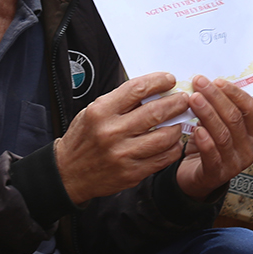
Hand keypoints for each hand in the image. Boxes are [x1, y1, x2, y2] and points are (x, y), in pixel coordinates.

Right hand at [54, 72, 187, 204]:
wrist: (68, 173)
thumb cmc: (84, 138)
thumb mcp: (94, 111)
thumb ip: (121, 101)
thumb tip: (153, 88)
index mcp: (101, 111)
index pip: (137, 89)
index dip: (158, 81)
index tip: (170, 79)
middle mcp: (112, 132)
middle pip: (155, 112)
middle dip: (176, 103)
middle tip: (184, 99)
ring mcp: (122, 154)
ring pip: (164, 137)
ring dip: (178, 127)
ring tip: (180, 121)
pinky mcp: (131, 173)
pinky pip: (163, 158)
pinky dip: (174, 148)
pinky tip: (174, 142)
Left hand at [177, 76, 252, 200]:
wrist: (195, 177)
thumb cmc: (207, 147)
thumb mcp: (217, 126)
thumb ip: (219, 109)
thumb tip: (210, 84)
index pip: (250, 109)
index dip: (234, 93)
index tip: (217, 81)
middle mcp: (248, 150)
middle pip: (235, 118)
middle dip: (216, 98)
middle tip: (200, 84)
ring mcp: (234, 164)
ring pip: (223, 134)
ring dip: (207, 113)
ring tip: (193, 99)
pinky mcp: (217, 175)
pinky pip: (212, 155)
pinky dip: (205, 141)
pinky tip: (195, 128)